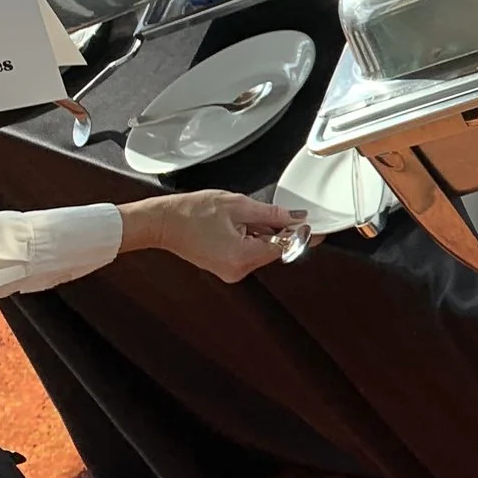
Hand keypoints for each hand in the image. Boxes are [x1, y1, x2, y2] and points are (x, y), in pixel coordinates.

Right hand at [120, 192, 303, 282]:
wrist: (161, 222)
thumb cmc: (191, 212)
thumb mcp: (237, 205)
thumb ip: (272, 214)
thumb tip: (296, 217)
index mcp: (242, 257)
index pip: (285, 247)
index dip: (300, 234)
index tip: (316, 227)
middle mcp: (238, 270)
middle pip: (274, 249)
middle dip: (276, 229)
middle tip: (264, 211)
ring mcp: (231, 271)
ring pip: (261, 250)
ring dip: (261, 232)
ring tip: (239, 216)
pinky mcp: (225, 267)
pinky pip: (248, 252)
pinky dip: (249, 237)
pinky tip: (235, 224)